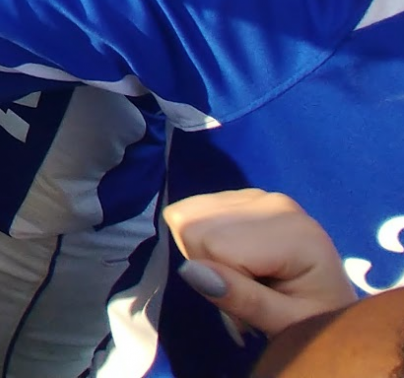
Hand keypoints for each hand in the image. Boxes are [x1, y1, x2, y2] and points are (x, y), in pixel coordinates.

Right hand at [165, 189, 359, 338]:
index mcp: (293, 232)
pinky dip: (204, 238)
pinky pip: (196, 211)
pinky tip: (237, 258)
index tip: (251, 307)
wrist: (332, 307)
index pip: (213, 243)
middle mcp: (273, 202)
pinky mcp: (246, 197)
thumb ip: (243, 299)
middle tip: (246, 293)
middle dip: (208, 266)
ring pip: (188, 214)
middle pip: (195, 224)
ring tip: (243, 277)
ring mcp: (259, 195)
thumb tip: (188, 270)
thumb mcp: (288, 324)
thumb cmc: (316, 323)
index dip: (220, 282)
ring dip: (203, 252)